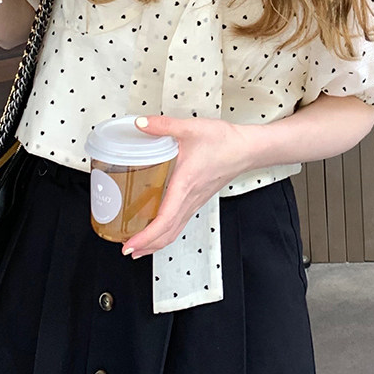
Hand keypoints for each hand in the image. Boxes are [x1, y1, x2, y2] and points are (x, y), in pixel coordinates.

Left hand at [120, 115, 251, 258]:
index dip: (146, 237)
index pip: (164, 221)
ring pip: (174, 231)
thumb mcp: (190, 129)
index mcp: (184, 186)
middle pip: (168, 234)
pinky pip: (180, 222)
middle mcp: (190, 199)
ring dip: (156, 242)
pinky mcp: (198, 199)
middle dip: (146, 246)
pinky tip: (159, 226)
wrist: (246, 148)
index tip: (130, 244)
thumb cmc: (224, 142)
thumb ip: (163, 125)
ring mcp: (195, 202)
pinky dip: (166, 232)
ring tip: (138, 246)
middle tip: (126, 250)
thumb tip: (140, 123)